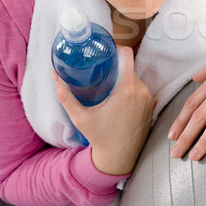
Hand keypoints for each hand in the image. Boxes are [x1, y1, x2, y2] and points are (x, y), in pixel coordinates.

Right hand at [53, 45, 155, 174]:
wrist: (119, 157)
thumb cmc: (99, 136)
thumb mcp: (79, 117)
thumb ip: (65, 95)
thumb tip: (54, 75)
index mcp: (126, 89)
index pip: (127, 55)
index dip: (117, 48)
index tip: (106, 51)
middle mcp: (141, 91)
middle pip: (129, 66)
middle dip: (116, 65)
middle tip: (101, 67)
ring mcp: (148, 97)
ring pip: (135, 77)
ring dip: (124, 78)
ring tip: (108, 81)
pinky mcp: (151, 104)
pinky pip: (141, 88)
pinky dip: (131, 88)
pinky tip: (118, 95)